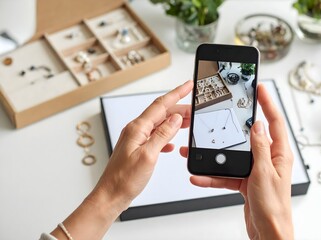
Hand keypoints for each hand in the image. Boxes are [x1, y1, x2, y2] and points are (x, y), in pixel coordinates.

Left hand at [51, 80, 192, 239]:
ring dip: (175, 122)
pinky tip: (173, 142)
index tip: (188, 85)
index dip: (177, 93)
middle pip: (161, 113)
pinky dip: (167, 136)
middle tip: (195, 109)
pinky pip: (155, 136)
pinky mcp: (137, 148)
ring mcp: (136, 139)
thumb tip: (175, 118)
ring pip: (159, 124)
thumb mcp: (148, 156)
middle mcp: (135, 130)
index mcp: (137, 128)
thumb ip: (163, 135)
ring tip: (189, 122)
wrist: (111, 195)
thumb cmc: (124, 179)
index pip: (160, 105)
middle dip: (179, 109)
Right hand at [180, 84, 293, 239]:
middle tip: (224, 113)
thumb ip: (260, 148)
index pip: (274, 122)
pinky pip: (227, 174)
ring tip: (199, 150)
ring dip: (216, 155)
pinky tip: (201, 176)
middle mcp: (268, 159)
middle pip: (250, 136)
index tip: (259, 88)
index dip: (268, 103)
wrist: (268, 231)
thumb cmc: (274, 206)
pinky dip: (213, 175)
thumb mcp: (264, 172)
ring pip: (233, 156)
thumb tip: (257, 126)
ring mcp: (256, 170)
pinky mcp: (245, 181)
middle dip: (235, 127)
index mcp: (279, 154)